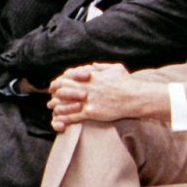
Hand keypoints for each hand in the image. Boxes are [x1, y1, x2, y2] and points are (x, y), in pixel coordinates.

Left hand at [47, 63, 166, 129]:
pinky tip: (59, 120)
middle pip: (62, 88)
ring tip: (52, 107)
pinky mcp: (91, 112)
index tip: (56, 84)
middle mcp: (87, 87)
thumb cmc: (127, 82)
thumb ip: (101, 67)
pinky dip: (64, 118)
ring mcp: (88, 100)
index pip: (68, 76)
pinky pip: (73, 116)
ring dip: (57, 105)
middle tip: (51, 96)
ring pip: (65, 102)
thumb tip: (91, 66)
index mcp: (90, 76)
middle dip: (55, 92)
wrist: (135, 97)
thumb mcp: (115, 68)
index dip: (60, 80)